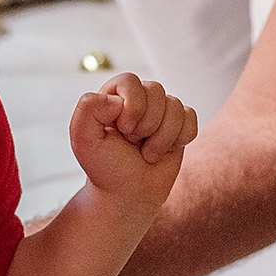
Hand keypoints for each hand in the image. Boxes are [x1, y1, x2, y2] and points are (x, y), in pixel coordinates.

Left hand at [70, 73, 197, 207]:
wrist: (127, 194)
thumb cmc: (105, 167)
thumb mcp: (84, 140)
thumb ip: (88, 109)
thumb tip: (117, 99)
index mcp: (113, 95)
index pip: (130, 81)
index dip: (131, 106)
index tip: (123, 130)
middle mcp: (138, 98)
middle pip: (156, 90)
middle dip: (146, 125)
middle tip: (133, 143)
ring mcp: (161, 111)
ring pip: (175, 107)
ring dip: (162, 138)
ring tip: (147, 152)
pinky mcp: (180, 124)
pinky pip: (191, 118)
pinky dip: (179, 139)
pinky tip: (163, 151)